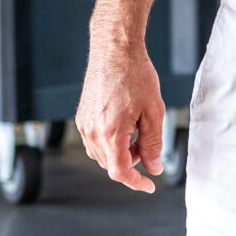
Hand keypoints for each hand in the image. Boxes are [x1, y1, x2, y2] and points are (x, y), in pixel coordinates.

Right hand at [76, 33, 166, 193]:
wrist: (115, 50)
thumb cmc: (135, 75)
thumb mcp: (154, 111)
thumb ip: (153, 143)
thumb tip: (154, 167)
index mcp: (110, 132)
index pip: (120, 172)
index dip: (136, 182)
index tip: (149, 185)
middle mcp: (92, 131)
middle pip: (111, 164)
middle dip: (132, 162)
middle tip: (148, 143)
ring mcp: (84, 124)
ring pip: (102, 155)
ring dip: (120, 152)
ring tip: (137, 130)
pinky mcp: (82, 117)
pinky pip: (95, 141)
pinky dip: (110, 142)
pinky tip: (124, 125)